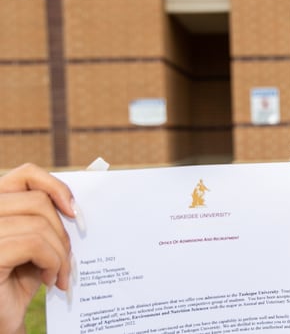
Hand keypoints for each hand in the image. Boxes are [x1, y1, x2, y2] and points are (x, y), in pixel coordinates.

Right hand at [0, 163, 77, 333]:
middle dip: (62, 230)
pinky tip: (49, 279)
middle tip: (67, 257)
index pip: (25, 174)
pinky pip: (34, 244)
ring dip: (60, 252)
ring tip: (59, 273)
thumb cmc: (18, 279)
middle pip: (38, 200)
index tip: (74, 210)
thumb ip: (45, 219)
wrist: (2, 318)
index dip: (54, 185)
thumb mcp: (35, 243)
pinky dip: (52, 262)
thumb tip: (80, 198)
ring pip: (40, 224)